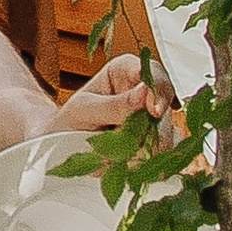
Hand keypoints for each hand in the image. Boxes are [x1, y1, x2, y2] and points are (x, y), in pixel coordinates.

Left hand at [51, 51, 179, 145]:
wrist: (63, 147)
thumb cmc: (71, 120)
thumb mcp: (85, 110)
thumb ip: (114, 104)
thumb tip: (144, 92)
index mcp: (124, 70)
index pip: (149, 70)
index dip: (156, 87)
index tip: (154, 109)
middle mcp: (142, 90)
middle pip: (164, 100)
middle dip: (153, 123)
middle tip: (138, 141)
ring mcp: (151, 116)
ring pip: (168, 128)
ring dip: (148, 144)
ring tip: (121, 153)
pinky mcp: (156, 139)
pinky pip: (165, 148)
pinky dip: (150, 157)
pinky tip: (130, 161)